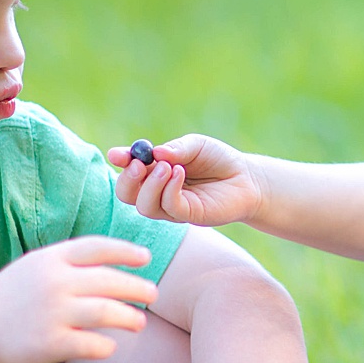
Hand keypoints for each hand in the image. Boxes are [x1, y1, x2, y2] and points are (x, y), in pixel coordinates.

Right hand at [0, 236, 154, 362]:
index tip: (146, 259)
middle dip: (138, 288)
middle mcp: (53, 282)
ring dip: (130, 318)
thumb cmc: (14, 296)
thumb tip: (121, 259)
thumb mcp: (36, 266)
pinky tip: (110, 345)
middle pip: (110, 281)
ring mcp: (52, 313)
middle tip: (153, 295)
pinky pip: (93, 344)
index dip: (126, 252)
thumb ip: (72, 261)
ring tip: (139, 322)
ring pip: (108, 313)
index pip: (98, 248)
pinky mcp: (50, 344)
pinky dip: (107, 346)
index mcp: (51, 258)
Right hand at [108, 134, 264, 226]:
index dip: (121, 161)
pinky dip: (169, 190)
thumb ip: (176, 149)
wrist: (246, 178)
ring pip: (144, 205)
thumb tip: (155, 153)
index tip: (117, 154)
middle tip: (138, 165)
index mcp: (154, 171)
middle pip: (127, 194)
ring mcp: (171, 207)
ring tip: (167, 167)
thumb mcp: (196, 146)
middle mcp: (157, 192)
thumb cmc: (219, 160)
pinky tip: (180, 173)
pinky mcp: (187, 216)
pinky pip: (169, 207)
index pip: (129, 169)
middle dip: (127, 180)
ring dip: (150, 185)